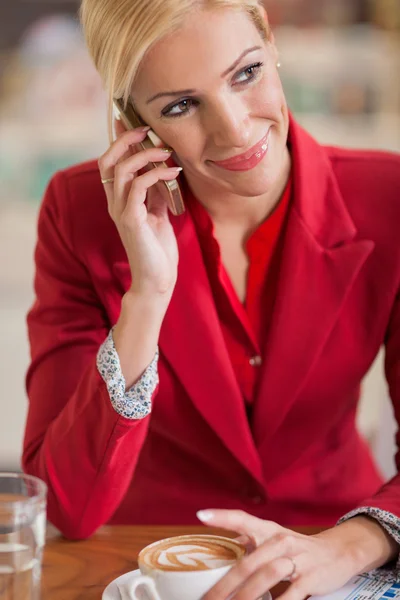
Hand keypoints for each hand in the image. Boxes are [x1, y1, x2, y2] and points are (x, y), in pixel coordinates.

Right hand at [98, 118, 181, 300]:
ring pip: (121, 170)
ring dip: (145, 155)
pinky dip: (156, 174)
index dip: (119, 140)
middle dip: (125, 140)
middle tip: (147, 129)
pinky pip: (139, 187)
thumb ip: (156, 194)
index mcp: (119, 201)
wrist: (157, 280)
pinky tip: (173, 172)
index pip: (111, 163)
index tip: (133, 122)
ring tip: (166, 150)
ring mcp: (121, 212)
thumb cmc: (158, 250)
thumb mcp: (158, 215)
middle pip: (108, 160)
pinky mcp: (131, 221)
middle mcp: (115, 203)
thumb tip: (164, 171)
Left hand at [198, 510, 372, 599]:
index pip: (242, 519)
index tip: (201, 515)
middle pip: (247, 563)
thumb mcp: (275, 537)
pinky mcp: (310, 579)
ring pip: (265, 580)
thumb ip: (252, 540)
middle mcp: (280, 541)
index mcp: (268, 530)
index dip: (222, 517)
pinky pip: (290, 595)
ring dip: (245, 598)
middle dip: (224, 586)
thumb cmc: (300, 546)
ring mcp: (295, 560)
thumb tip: (229, 545)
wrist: (340, 551)